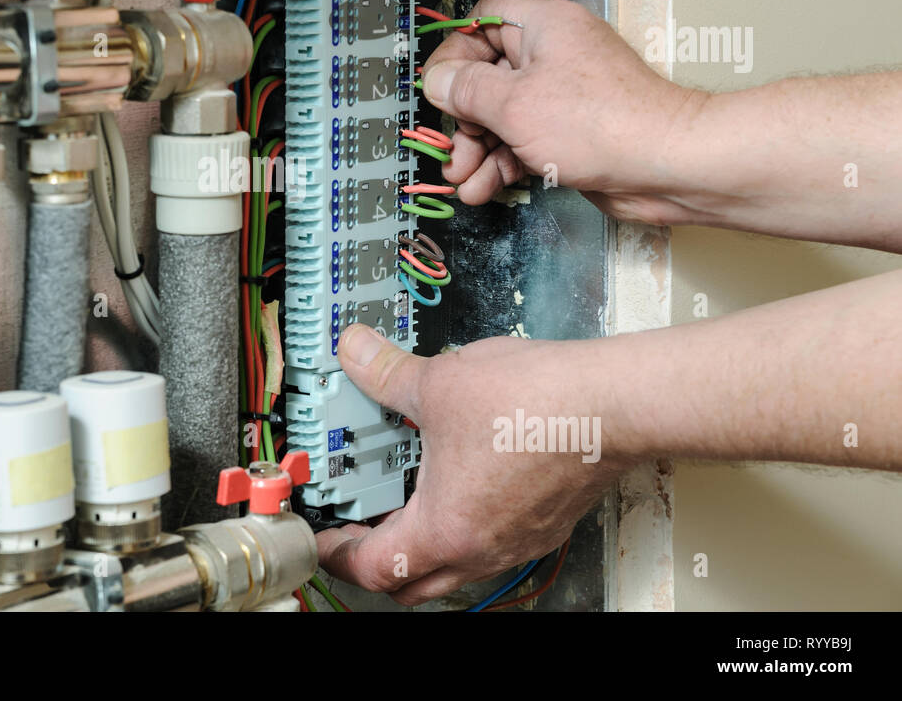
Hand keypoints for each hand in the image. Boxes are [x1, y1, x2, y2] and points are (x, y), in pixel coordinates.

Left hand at [315, 323, 635, 605]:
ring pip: (454, 566)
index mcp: (444, 530)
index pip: (371, 567)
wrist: (614, 404)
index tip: (322, 537)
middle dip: (375, 559)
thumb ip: (386, 373)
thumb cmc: (537, 404)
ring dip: (421, 541)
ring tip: (404, 494)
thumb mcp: (439, 383)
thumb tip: (357, 353)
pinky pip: (491, 542)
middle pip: (411, 583)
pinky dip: (463, 524)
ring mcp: (517, 540)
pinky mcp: (545, 522)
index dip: (336, 554)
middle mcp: (481, 549)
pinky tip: (460, 477)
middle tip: (356, 524)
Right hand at [423, 0, 708, 224]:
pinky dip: (502, 164)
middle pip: (486, 77)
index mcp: (544, 26)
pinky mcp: (569, 132)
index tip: (439, 86)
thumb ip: (466, 90)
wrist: (664, 166)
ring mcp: (563, 95)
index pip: (483, 22)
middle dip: (464, 118)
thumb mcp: (514, 104)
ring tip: (465, 180)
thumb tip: (437, 80)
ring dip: (478, 150)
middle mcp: (554, 55)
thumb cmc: (606, 124)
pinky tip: (485, 188)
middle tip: (453, 146)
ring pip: (502, 116)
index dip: (455, 52)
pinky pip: (522, 141)